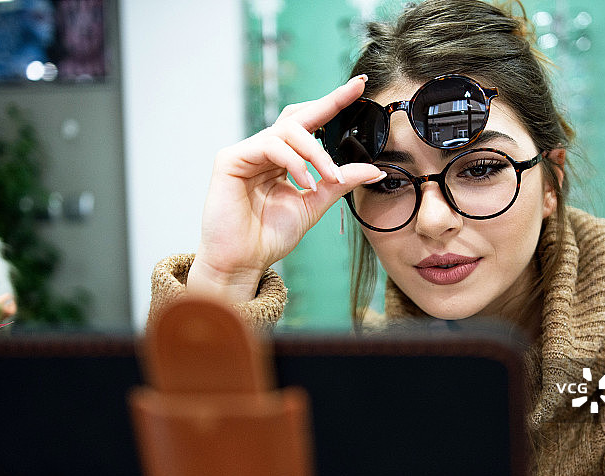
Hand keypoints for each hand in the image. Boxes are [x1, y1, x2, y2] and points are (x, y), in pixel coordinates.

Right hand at [187, 75, 383, 303]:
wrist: (243, 262)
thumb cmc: (270, 236)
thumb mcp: (314, 205)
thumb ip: (339, 183)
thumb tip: (374, 169)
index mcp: (283, 159)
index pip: (310, 124)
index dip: (333, 102)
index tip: (360, 85)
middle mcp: (264, 151)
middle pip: (298, 116)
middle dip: (328, 104)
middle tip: (354, 94)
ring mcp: (246, 152)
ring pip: (288, 131)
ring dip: (316, 153)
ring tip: (329, 179)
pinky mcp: (230, 159)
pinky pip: (269, 145)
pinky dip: (294, 161)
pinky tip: (305, 181)